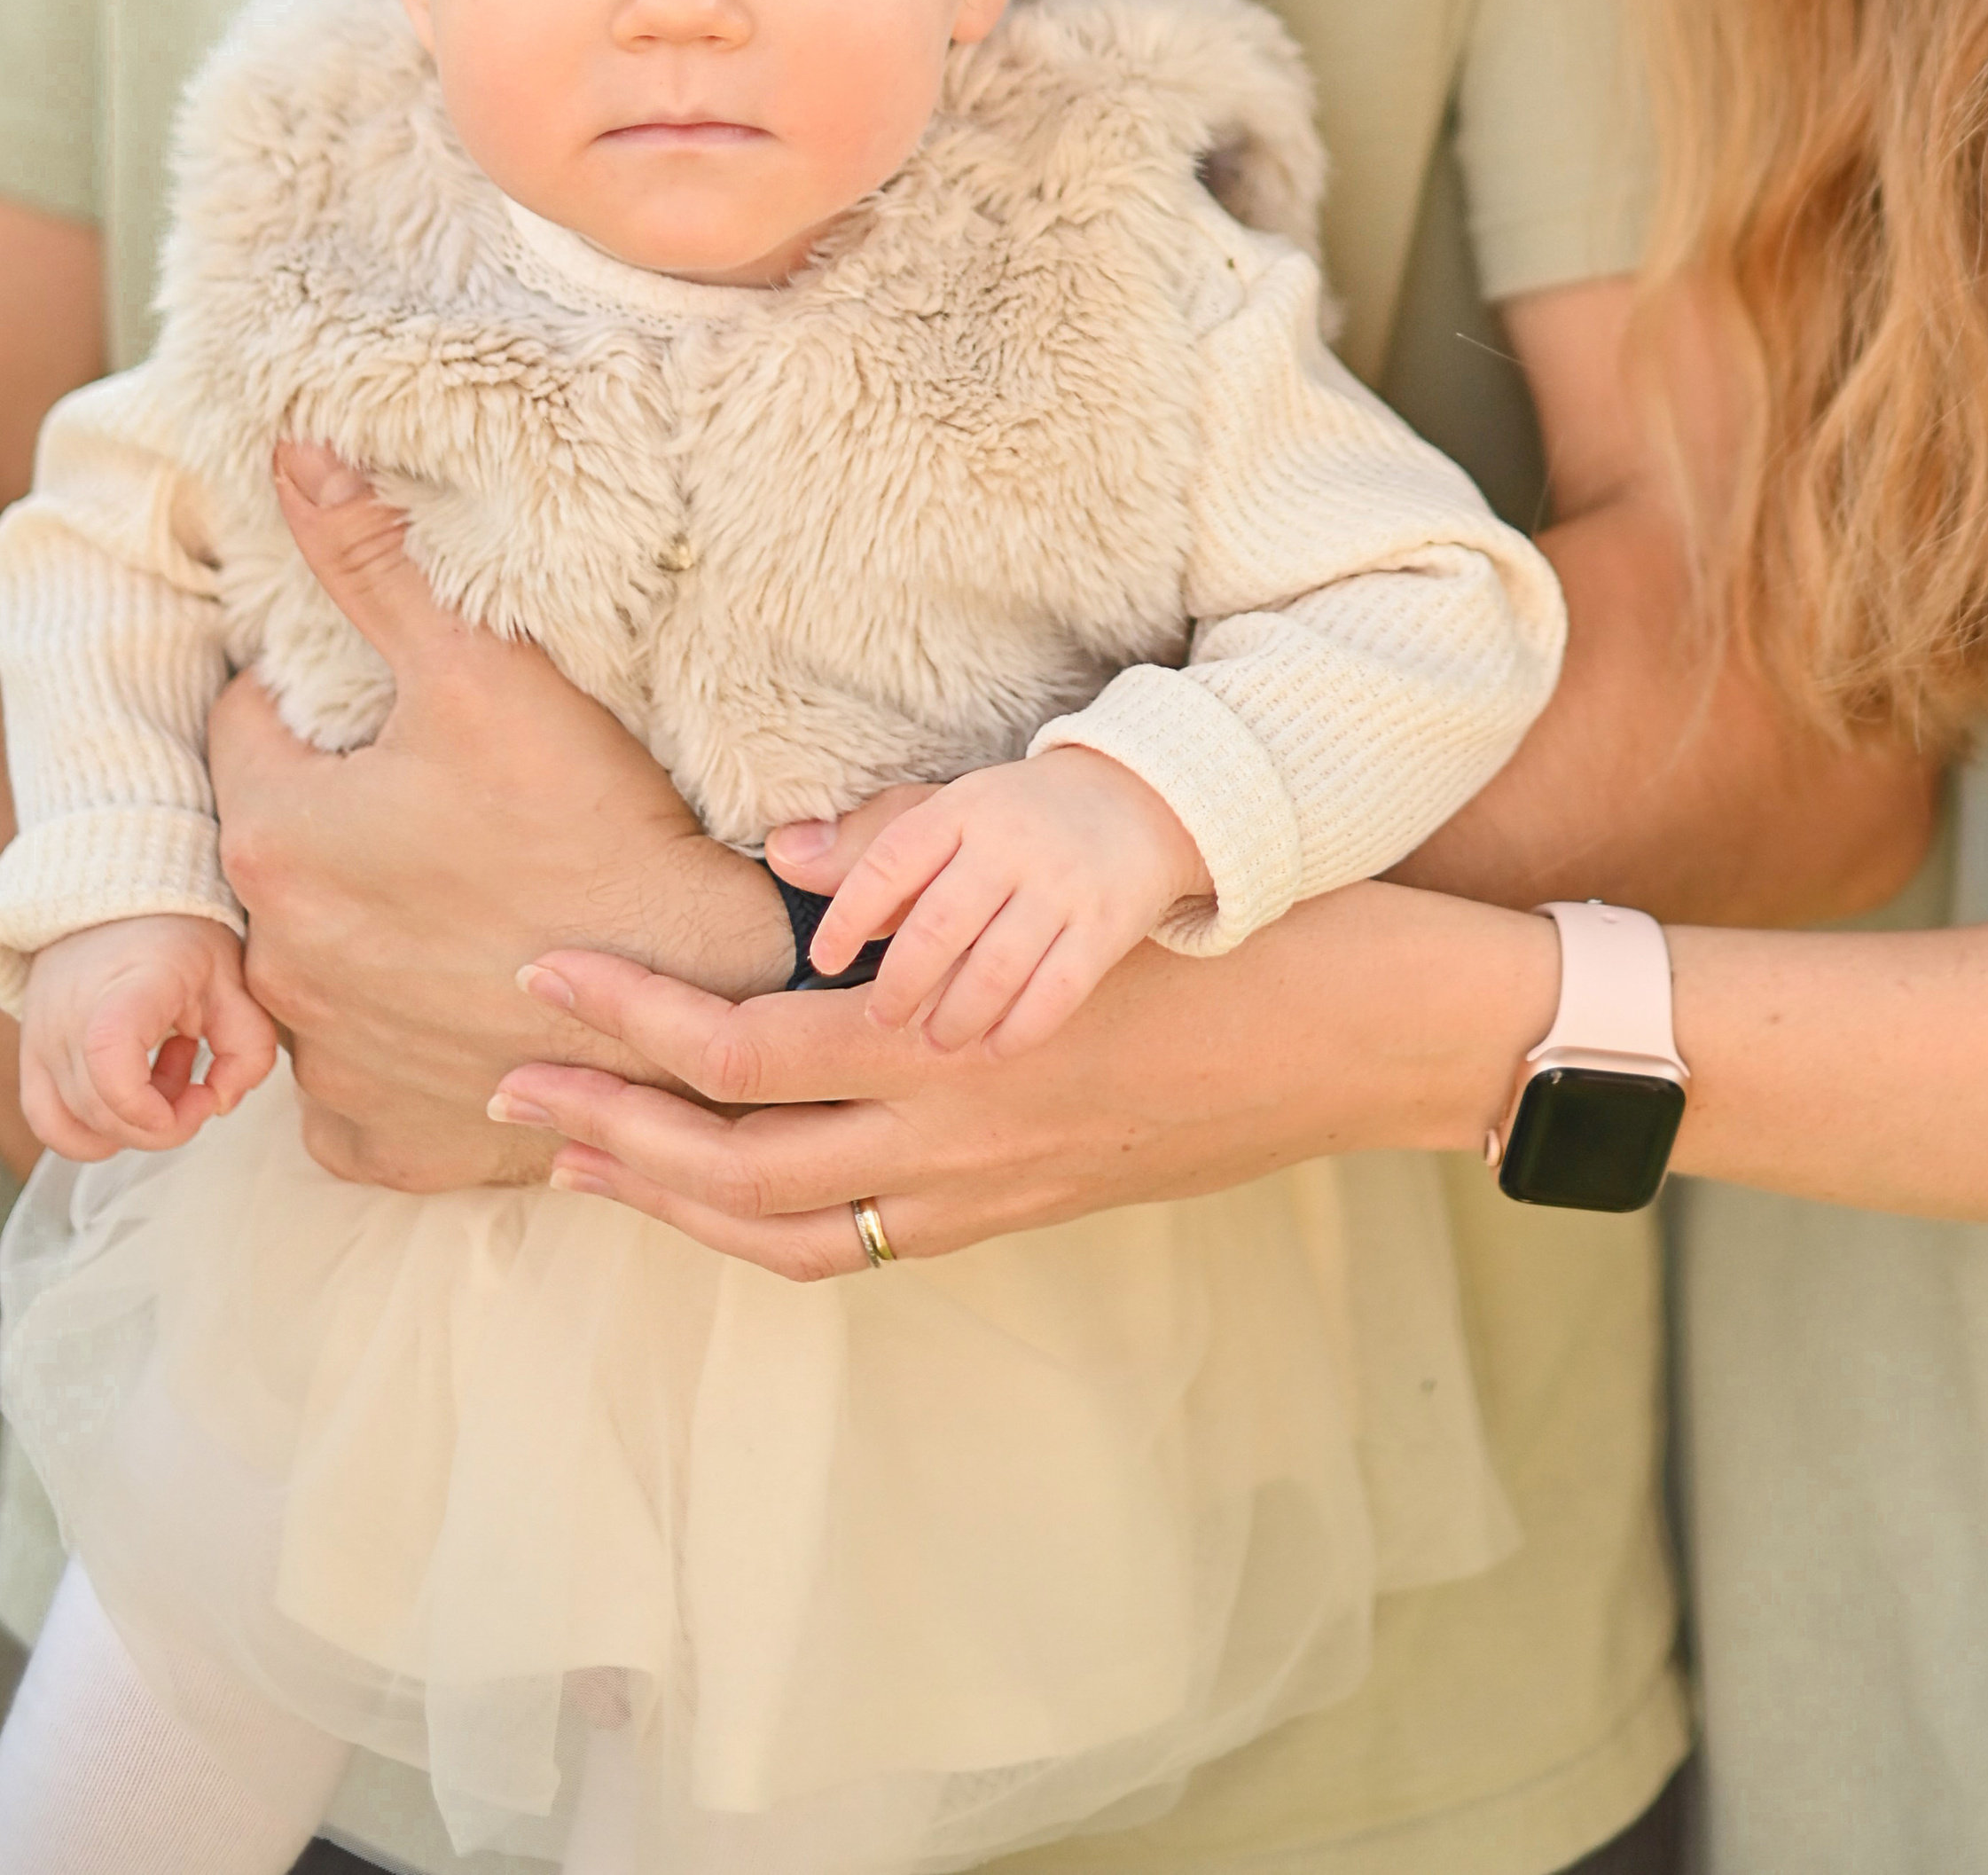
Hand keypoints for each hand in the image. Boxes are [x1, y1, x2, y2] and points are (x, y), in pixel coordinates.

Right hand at [20, 916, 275, 1160]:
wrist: (119, 910)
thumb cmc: (179, 942)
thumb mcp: (234, 980)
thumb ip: (248, 1046)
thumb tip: (221, 1103)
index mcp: (130, 986)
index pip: (109, 1054)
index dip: (147, 1104)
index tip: (198, 1100)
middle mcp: (73, 1015)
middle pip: (102, 1109)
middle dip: (168, 1124)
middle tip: (203, 1091)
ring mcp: (45, 1039)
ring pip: (79, 1124)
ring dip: (136, 1125)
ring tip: (169, 1081)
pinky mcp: (34, 1057)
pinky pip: (50, 1124)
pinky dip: (96, 1133)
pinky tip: (134, 1099)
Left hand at [208, 445, 794, 1193]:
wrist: (696, 995)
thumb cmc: (593, 827)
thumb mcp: (485, 672)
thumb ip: (374, 564)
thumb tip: (292, 455)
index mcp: (276, 835)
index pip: (251, 730)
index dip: (326, 707)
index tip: (406, 715)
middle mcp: (271, 958)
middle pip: (282, 851)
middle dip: (344, 820)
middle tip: (451, 802)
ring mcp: (321, 1056)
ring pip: (315, 964)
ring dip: (368, 929)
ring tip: (473, 895)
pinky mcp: (374, 1129)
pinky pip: (358, 1075)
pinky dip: (398, 1040)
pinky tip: (470, 995)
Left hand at [493, 882, 1554, 1278]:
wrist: (1363, 1034)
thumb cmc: (1225, 924)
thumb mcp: (1073, 873)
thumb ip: (923, 858)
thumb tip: (791, 853)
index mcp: (954, 1043)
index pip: (742, 1050)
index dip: (628, 1020)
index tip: (544, 976)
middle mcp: (954, 1139)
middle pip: (731, 1165)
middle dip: (609, 1124)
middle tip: (513, 1078)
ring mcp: (988, 1193)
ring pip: (783, 1230)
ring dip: (667, 1195)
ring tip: (582, 1153)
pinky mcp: (1021, 1212)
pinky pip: (858, 1247)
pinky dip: (765, 1228)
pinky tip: (723, 1193)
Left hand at [795, 748, 1209, 1055]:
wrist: (1142, 802)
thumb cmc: (1017, 820)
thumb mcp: (946, 812)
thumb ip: (866, 843)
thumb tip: (782, 854)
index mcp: (962, 810)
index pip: (891, 862)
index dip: (848, 916)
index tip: (823, 962)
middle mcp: (1011, 845)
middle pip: (938, 926)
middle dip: (899, 985)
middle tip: (880, 1021)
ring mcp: (1063, 887)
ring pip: (993, 968)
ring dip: (952, 1016)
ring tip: (933, 1040)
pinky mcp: (1107, 927)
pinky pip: (1057, 992)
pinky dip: (1018, 1028)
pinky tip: (992, 1048)